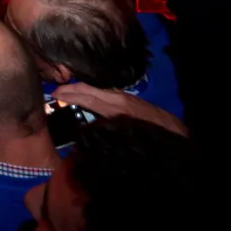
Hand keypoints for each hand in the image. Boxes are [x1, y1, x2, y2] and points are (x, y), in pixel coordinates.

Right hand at [51, 84, 187, 137]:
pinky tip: (87, 101)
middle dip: (71, 89)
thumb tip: (83, 129)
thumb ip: (103, 132)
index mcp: (116, 108)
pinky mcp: (131, 102)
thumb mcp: (125, 138)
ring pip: (99, 90)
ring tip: (66, 95)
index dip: (69, 94)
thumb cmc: (151, 140)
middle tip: (54, 93)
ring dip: (81, 91)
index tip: (53, 95)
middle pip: (90, 89)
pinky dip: (92, 95)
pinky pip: (107, 94)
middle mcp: (120, 99)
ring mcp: (126, 98)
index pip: (87, 96)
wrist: (177, 138)